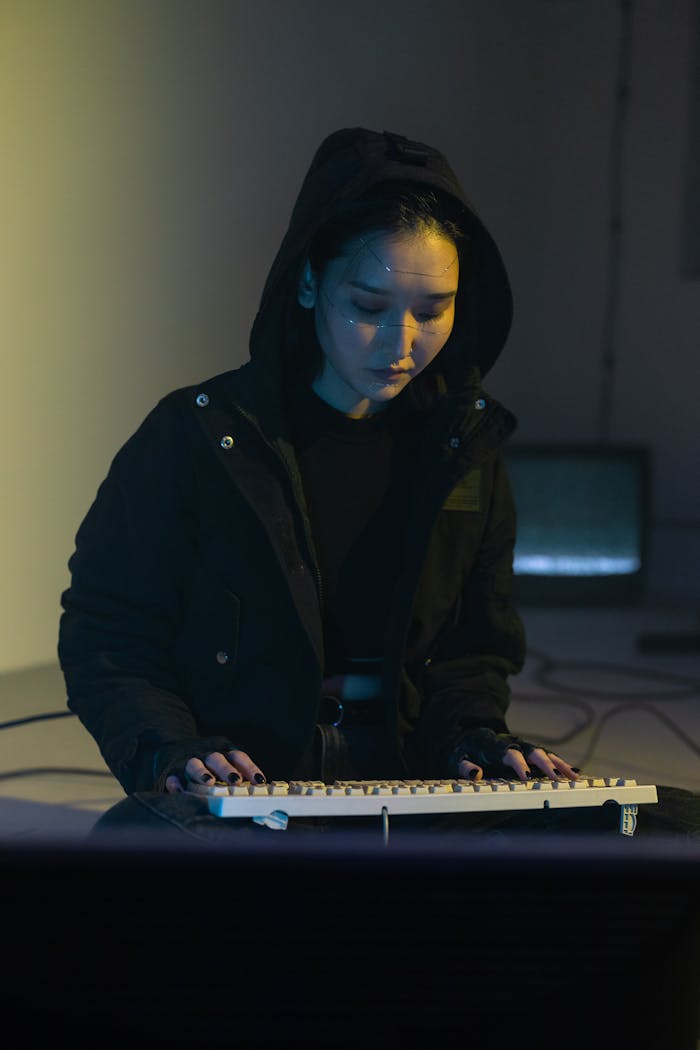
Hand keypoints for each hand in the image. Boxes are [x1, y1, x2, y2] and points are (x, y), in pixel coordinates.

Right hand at [164, 748, 265, 793]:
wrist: (172, 743)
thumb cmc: (207, 760)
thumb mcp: (223, 758)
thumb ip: (237, 772)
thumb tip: (258, 790)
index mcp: (222, 751)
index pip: (238, 756)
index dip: (250, 768)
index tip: (260, 781)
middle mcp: (206, 754)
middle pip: (217, 758)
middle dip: (227, 770)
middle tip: (236, 781)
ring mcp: (189, 760)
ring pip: (195, 764)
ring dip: (202, 773)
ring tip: (209, 782)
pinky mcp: (172, 769)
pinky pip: (173, 775)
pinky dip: (176, 783)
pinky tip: (179, 790)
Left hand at [457, 748, 579, 782]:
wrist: (467, 735)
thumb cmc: (463, 750)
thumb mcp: (455, 758)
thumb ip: (464, 766)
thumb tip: (475, 773)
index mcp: (492, 743)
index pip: (508, 753)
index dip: (519, 765)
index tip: (528, 778)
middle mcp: (511, 741)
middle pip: (532, 751)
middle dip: (546, 764)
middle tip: (558, 778)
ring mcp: (521, 745)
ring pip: (543, 753)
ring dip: (559, 764)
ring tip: (574, 777)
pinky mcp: (527, 751)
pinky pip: (546, 757)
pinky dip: (560, 764)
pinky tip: (574, 774)